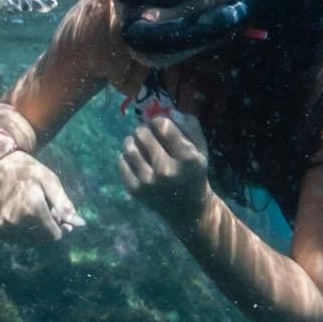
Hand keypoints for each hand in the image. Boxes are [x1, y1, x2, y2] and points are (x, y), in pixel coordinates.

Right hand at [0, 150, 83, 242]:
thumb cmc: (26, 169)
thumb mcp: (49, 180)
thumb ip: (63, 204)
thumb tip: (80, 224)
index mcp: (32, 207)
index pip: (54, 234)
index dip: (60, 225)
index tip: (57, 212)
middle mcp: (14, 220)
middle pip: (41, 239)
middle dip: (47, 228)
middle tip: (46, 208)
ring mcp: (1, 225)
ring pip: (28, 241)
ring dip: (34, 231)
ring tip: (32, 211)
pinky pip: (14, 240)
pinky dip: (21, 232)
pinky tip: (22, 216)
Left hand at [118, 113, 212, 230]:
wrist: (187, 210)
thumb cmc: (194, 172)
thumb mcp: (201, 149)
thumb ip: (190, 125)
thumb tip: (168, 111)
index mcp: (188, 158)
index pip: (163, 125)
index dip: (158, 119)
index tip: (159, 124)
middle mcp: (168, 171)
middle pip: (143, 133)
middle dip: (144, 128)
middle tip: (147, 132)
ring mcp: (150, 182)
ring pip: (129, 146)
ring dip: (132, 139)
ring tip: (139, 142)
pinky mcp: (136, 191)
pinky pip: (121, 161)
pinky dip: (126, 156)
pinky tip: (136, 158)